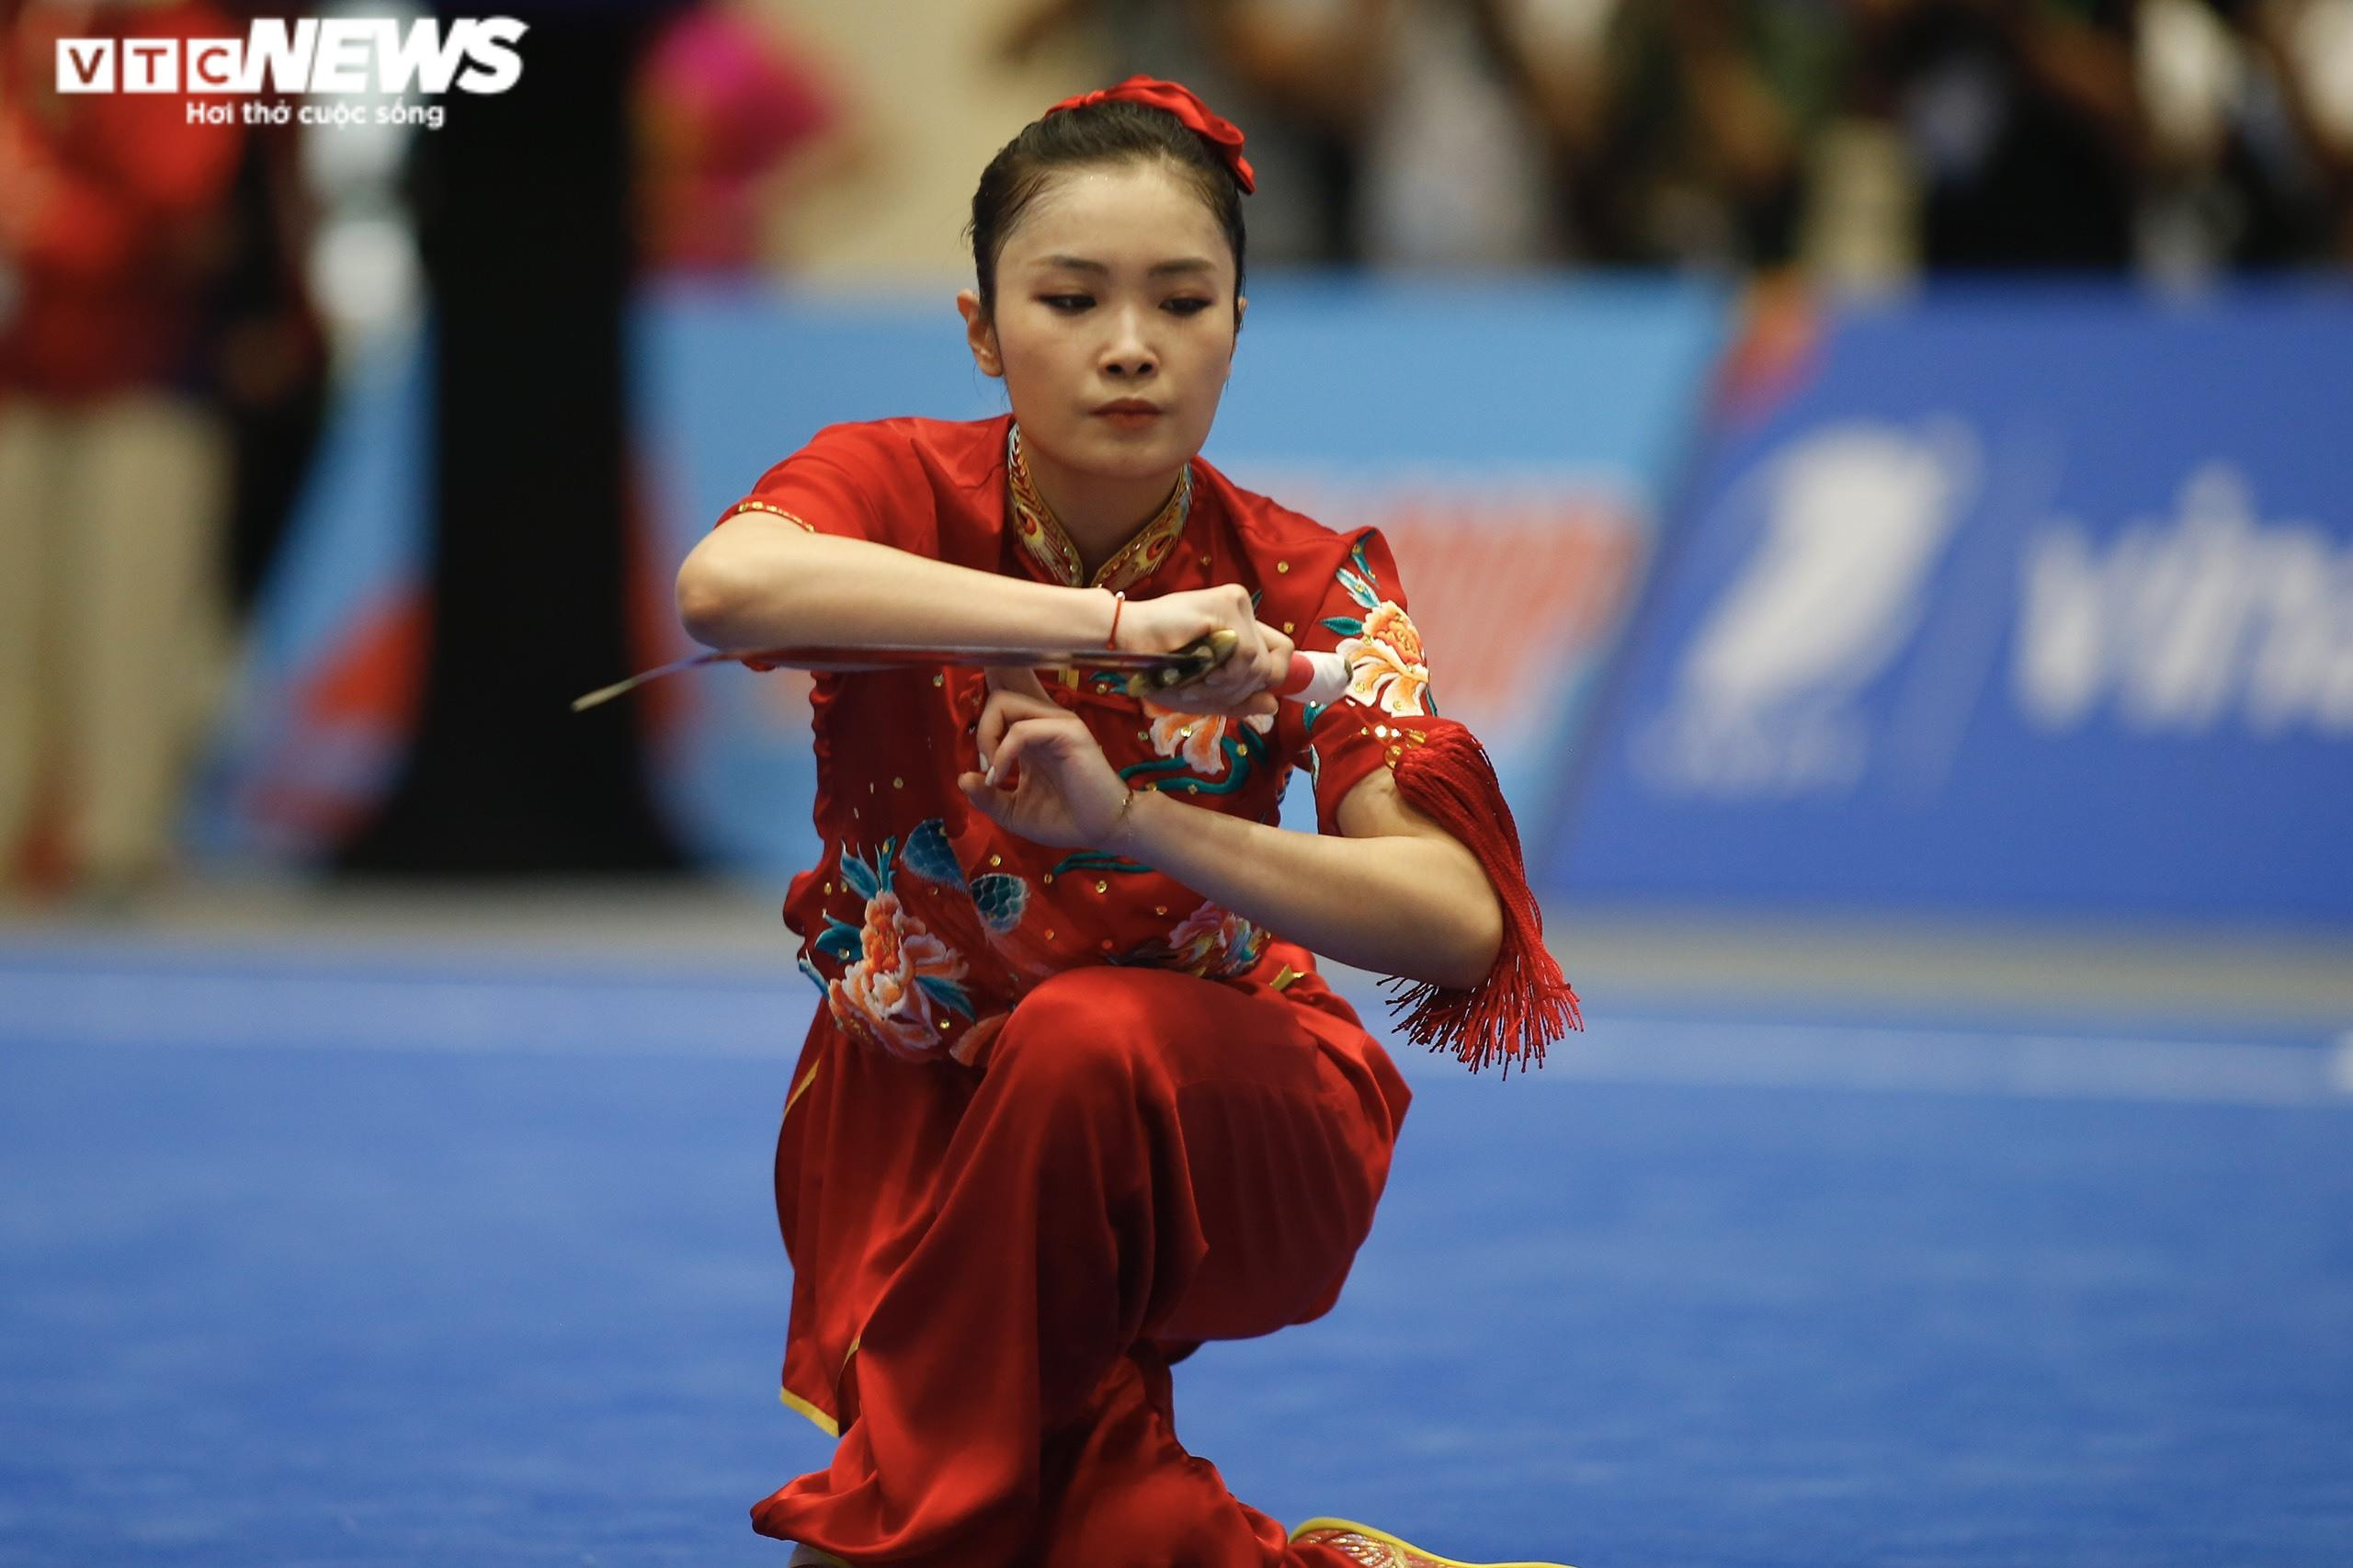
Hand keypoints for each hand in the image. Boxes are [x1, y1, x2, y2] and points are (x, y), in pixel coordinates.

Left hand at [959, 668, 1134, 849]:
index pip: (1001, 707)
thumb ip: (986, 796)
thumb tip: (961, 777)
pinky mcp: (1067, 731)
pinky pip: (1020, 729)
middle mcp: (1044, 723)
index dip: (982, 730)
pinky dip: (1002, 753)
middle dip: (981, 729)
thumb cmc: (1065, 820)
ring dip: (987, 737)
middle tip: (987, 767)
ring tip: (993, 773)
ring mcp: (1057, 723)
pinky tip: (999, 777)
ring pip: (1004, 702)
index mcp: (1032, 737)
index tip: (985, 773)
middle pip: (998, 696)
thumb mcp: (1013, 812)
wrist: (1104, 830)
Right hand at [1113, 584, 1294, 718]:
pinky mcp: (1229, 603)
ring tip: (1193, 682)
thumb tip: (1273, 705)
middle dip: (1238, 693)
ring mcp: (1238, 604)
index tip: (1249, 695)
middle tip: (1201, 691)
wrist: (1125, 647)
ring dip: (1226, 687)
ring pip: (1260, 665)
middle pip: (1272, 667)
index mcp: (1238, 625)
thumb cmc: (1156, 669)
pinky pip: (1248, 653)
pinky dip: (1224, 673)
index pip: (1282, 652)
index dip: (1272, 679)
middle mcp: (1243, 610)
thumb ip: (1238, 700)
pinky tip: (1198, 670)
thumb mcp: (1203, 694)